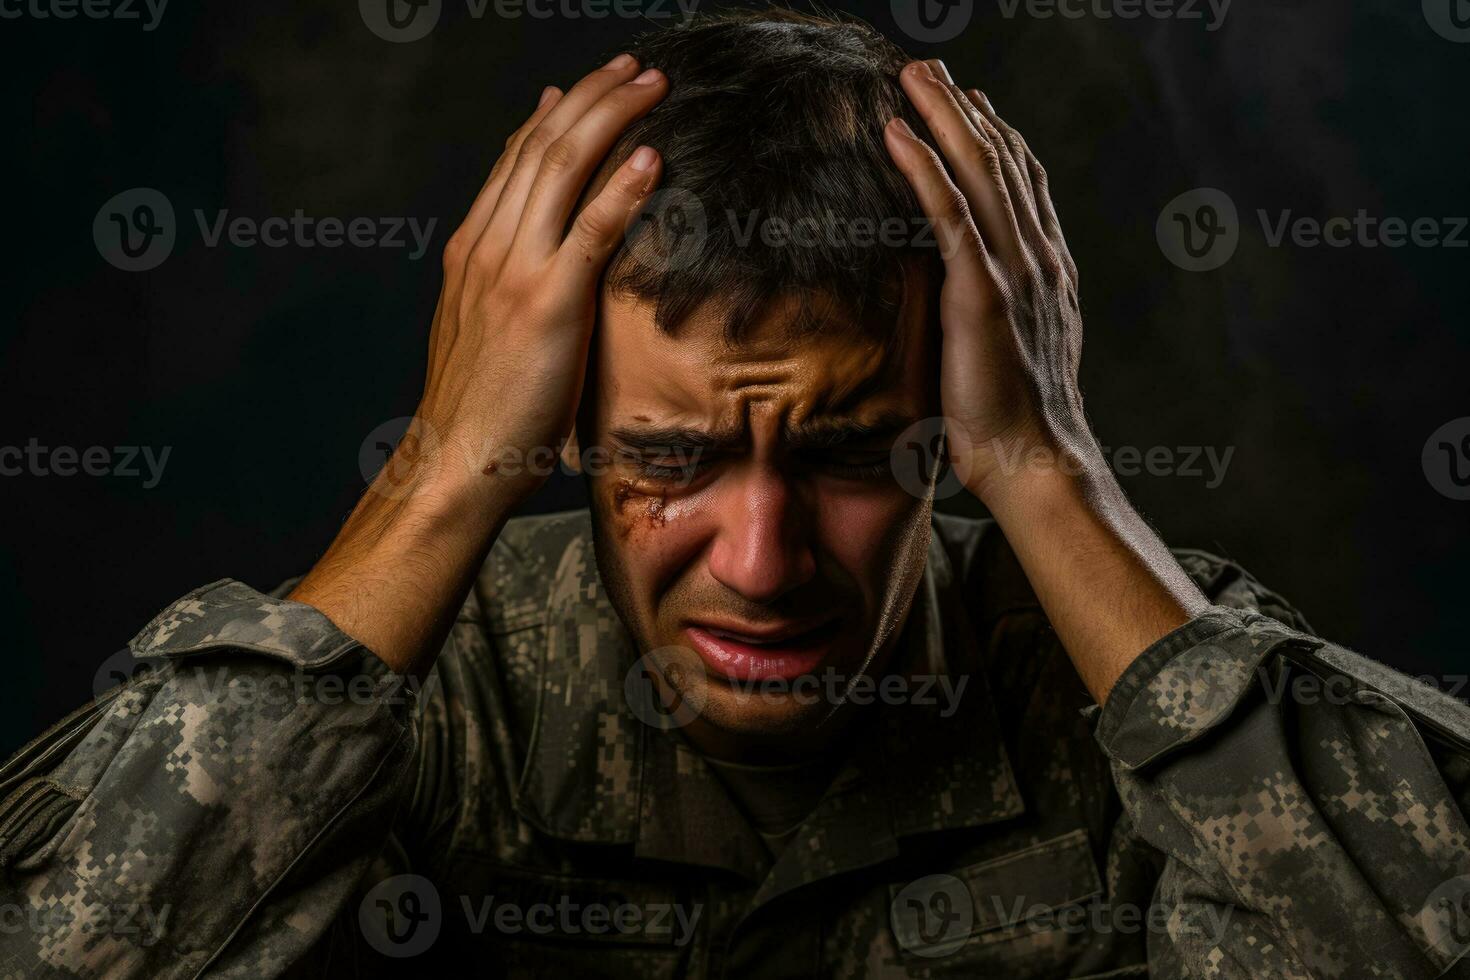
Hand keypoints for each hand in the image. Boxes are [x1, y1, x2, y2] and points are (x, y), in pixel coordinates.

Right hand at [290, 55, 666, 673]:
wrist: (455, 461)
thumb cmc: (480, 409)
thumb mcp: (485, 329)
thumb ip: (508, 283)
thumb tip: (545, 259)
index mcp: (472, 249)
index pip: (515, 159)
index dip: (557, 115)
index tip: (590, 86)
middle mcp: (488, 245)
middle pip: (542, 146)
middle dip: (594, 96)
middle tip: (635, 68)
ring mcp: (514, 270)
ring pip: (563, 168)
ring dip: (613, 118)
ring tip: (652, 86)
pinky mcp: (548, 304)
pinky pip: (592, 230)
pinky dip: (622, 188)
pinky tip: (651, 158)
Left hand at [884, 59, 1094, 504]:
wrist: (1037, 462)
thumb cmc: (1016, 424)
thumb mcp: (1013, 354)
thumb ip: (1001, 315)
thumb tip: (975, 306)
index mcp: (1047, 272)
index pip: (1023, 187)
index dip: (997, 139)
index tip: (970, 104)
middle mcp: (1038, 259)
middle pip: (1003, 163)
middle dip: (966, 110)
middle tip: (931, 69)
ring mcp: (1015, 272)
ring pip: (980, 173)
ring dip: (944, 117)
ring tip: (912, 76)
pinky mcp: (983, 293)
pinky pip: (950, 215)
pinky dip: (923, 168)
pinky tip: (897, 133)